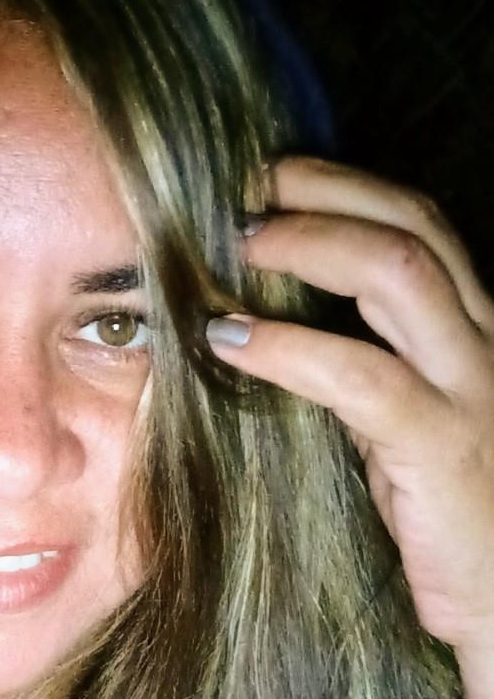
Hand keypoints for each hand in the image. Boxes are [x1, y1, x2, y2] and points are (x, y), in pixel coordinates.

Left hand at [205, 157, 493, 698]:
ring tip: (236, 247)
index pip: (419, 224)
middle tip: (243, 191)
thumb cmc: (450, 519)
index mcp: (474, 333)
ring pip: (400, 272)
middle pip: (413, 224)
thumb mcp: (404, 429)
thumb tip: (276, 333)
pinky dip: (288, 347)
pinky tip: (230, 341)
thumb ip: (364, 374)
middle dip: (324, 190)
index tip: (268, 179)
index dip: (345, 187)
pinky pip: (362, 377)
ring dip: (309, 243)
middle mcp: (484, 345)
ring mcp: (472, 391)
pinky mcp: (443, 449)